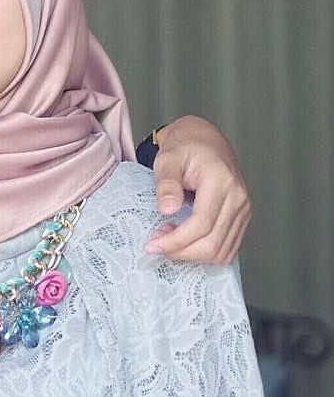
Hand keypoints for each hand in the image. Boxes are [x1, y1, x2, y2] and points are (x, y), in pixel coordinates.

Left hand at [144, 114, 250, 263]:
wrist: (205, 140)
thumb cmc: (186, 147)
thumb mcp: (168, 159)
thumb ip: (167, 183)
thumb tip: (167, 209)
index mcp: (222, 182)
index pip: (201, 224)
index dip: (176, 241)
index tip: (153, 245)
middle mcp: (239, 199)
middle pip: (212, 243)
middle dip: (181, 252)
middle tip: (156, 245)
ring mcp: (243, 210)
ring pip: (221, 251)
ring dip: (191, 255)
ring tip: (167, 241)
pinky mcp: (241, 218)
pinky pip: (226, 248)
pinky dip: (204, 253)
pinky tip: (184, 243)